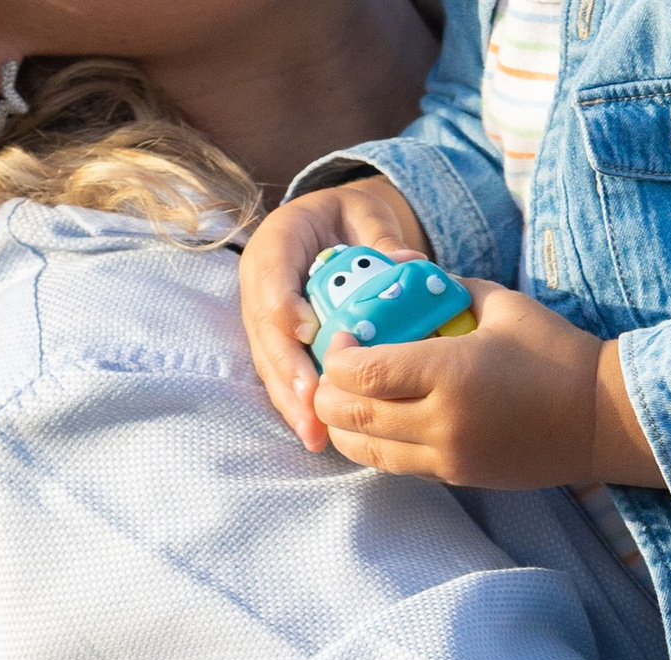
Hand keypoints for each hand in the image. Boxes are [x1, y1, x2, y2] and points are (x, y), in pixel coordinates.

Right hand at [239, 177, 431, 449]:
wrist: (324, 225)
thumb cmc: (345, 218)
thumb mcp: (364, 213)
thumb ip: (380, 236)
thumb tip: (410, 264)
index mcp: (277, 241)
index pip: (273, 276)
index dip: (286, 306)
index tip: (307, 331)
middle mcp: (260, 283)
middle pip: (266, 332)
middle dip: (288, 371)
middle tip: (312, 402)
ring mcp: (262, 317)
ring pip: (270, 362)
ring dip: (290, 400)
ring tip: (314, 433)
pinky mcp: (275, 344)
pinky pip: (281, 377)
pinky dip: (296, 406)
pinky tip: (315, 434)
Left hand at [314, 280, 662, 489]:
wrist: (601, 420)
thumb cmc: (555, 352)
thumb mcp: (501, 303)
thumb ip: (445, 291)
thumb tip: (400, 281)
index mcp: (451, 373)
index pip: (365, 374)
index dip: (338, 358)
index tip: (342, 337)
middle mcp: (442, 423)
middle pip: (353, 417)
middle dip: (327, 395)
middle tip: (329, 371)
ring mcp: (448, 458)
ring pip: (367, 451)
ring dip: (343, 426)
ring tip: (343, 399)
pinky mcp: (456, 478)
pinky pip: (396, 465)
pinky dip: (374, 443)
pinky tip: (376, 420)